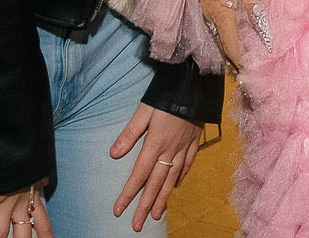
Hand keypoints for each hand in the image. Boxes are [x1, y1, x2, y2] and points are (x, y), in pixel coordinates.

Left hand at [110, 104, 202, 230]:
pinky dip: (180, 178)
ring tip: (156, 215)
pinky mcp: (193, 142)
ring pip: (172, 179)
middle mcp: (170, 150)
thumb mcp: (143, 111)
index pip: (139, 175)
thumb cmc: (166, 95)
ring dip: (162, 198)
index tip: (118, 210)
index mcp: (155, 144)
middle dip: (145, 205)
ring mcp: (184, 148)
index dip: (128, 194)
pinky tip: (174, 187)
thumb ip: (129, 134)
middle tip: (137, 225)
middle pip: (156, 183)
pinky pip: (186, 165)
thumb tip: (113, 155)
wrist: (195, 84)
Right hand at [197, 0, 263, 69]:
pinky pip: (214, 27)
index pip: (231, 47)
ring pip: (217, 37)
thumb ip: (254, 8)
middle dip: (234, 59)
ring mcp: (205, 11)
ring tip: (240, 60)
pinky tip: (232, 38)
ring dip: (228, 49)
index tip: (250, 72)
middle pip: (222, 45)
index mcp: (222, 15)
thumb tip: (263, 33)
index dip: (240, 61)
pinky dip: (224, 37)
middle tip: (246, 71)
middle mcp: (210, 17)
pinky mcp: (205, 4)